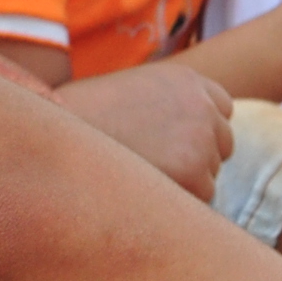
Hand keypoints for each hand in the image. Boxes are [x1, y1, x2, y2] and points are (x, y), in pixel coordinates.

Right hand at [55, 67, 236, 200]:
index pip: (222, 108)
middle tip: (155, 166)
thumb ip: (164, 105)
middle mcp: (201, 104)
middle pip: (223, 144)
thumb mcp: (129, 91)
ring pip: (211, 175)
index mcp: (187, 79)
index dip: (201, 129)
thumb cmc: (79, 117)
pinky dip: (175, 201)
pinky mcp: (193, 170)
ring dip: (185, 182)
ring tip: (139, 175)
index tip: (177, 142)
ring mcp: (201, 137)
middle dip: (198, 158)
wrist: (58, 131)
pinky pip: (200, 199)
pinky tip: (141, 189)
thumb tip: (176, 135)